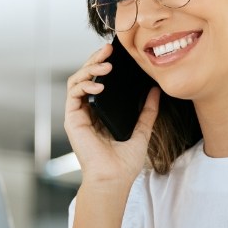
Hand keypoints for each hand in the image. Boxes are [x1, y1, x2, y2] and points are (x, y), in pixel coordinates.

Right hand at [64, 43, 159, 184]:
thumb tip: (155, 90)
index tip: (117, 53)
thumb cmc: (125, 162)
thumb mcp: (143, 130)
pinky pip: (73, 93)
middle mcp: (88, 110)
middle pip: (87, 75)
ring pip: (77, 80)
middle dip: (96, 59)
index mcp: (102, 112)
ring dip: (90, 68)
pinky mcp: (72, 118)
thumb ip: (147, 110)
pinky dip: (85, 83)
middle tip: (108, 49)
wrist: (114, 178)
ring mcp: (79, 114)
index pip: (100, 80)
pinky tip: (99, 84)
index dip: (105, 64)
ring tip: (106, 65)